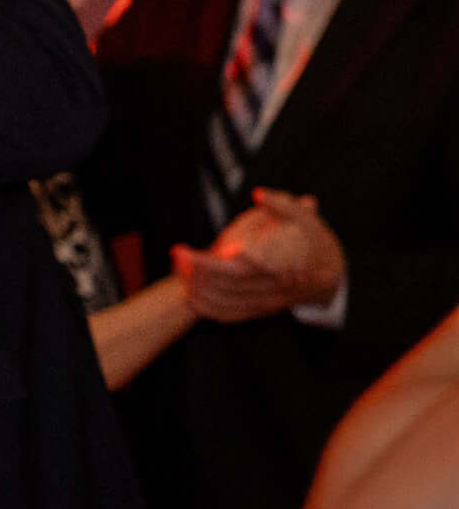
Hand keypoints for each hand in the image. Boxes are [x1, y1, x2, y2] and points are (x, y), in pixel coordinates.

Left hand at [175, 189, 344, 323]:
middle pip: (228, 284)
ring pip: (226, 301)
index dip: (212, 261)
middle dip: (198, 271)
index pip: (240, 266)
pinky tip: (191, 295)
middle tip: (178, 253)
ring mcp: (266, 302)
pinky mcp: (260, 310)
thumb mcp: (306, 219)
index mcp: (282, 265)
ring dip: (199, 288)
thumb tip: (258, 193)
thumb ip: (283, 205)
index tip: (191, 249)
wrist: (331, 277)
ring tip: (179, 268)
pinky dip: (209, 308)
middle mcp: (273, 288)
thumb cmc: (315, 243)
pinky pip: (231, 315)